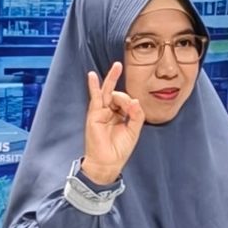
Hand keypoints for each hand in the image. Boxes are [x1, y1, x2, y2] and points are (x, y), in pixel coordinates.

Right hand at [81, 61, 144, 184]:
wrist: (108, 163)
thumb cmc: (119, 150)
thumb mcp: (134, 131)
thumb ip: (136, 115)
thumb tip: (135, 100)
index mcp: (120, 116)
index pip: (127, 101)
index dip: (131, 102)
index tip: (133, 108)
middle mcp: (109, 112)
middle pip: (115, 93)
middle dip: (116, 78)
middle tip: (120, 64)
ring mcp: (101, 113)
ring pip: (107, 92)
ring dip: (112, 79)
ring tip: (117, 66)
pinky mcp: (94, 115)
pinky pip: (95, 98)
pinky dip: (93, 86)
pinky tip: (91, 76)